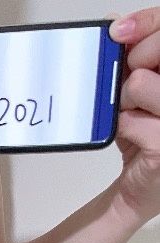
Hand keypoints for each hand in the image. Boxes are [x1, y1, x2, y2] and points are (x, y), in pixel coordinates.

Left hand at [107, 8, 159, 221]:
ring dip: (124, 101)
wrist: (138, 189)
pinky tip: (132, 138)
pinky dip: (121, 128)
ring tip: (132, 116)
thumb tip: (117, 25)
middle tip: (128, 85)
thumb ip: (134, 59)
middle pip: (159, 49)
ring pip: (139, 82)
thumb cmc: (143, 136)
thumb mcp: (138, 92)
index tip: (118, 32)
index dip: (148, 23)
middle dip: (133, 62)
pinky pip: (129, 120)